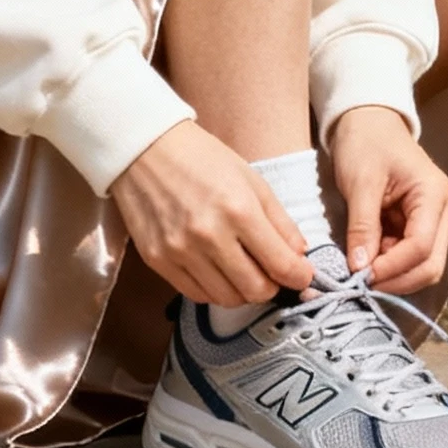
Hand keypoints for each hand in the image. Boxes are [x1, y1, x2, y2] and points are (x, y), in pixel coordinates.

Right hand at [111, 121, 312, 309]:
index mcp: (239, 210)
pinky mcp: (157, 261)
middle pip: (256, 290)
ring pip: (226, 298)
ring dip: (242, 290)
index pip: (281, 265)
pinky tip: (216, 270)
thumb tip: (299, 255)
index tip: (302, 275)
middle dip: (272, 286)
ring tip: (242, 270)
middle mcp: (209, 236)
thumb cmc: (202, 158)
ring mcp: (180, 252)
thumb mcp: (251, 179)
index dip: (299, 276)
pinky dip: (213, 289)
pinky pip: (196, 294)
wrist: (145, 149)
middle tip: (271, 273)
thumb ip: (280, 221)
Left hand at [328, 105, 447, 296]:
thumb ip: (362, 227)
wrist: (368, 123)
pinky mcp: (421, 226)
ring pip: (423, 266)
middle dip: (396, 279)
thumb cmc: (366, 143)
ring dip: (393, 275)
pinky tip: (367, 260)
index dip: (392, 267)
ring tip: (361, 269)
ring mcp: (436, 220)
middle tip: (360, 283)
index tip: (360, 276)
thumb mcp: (360, 183)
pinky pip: (410, 257)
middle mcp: (444, 210)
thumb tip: (359, 267)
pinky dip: (390, 265)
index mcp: (434, 194)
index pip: (421, 246)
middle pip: (430, 264)